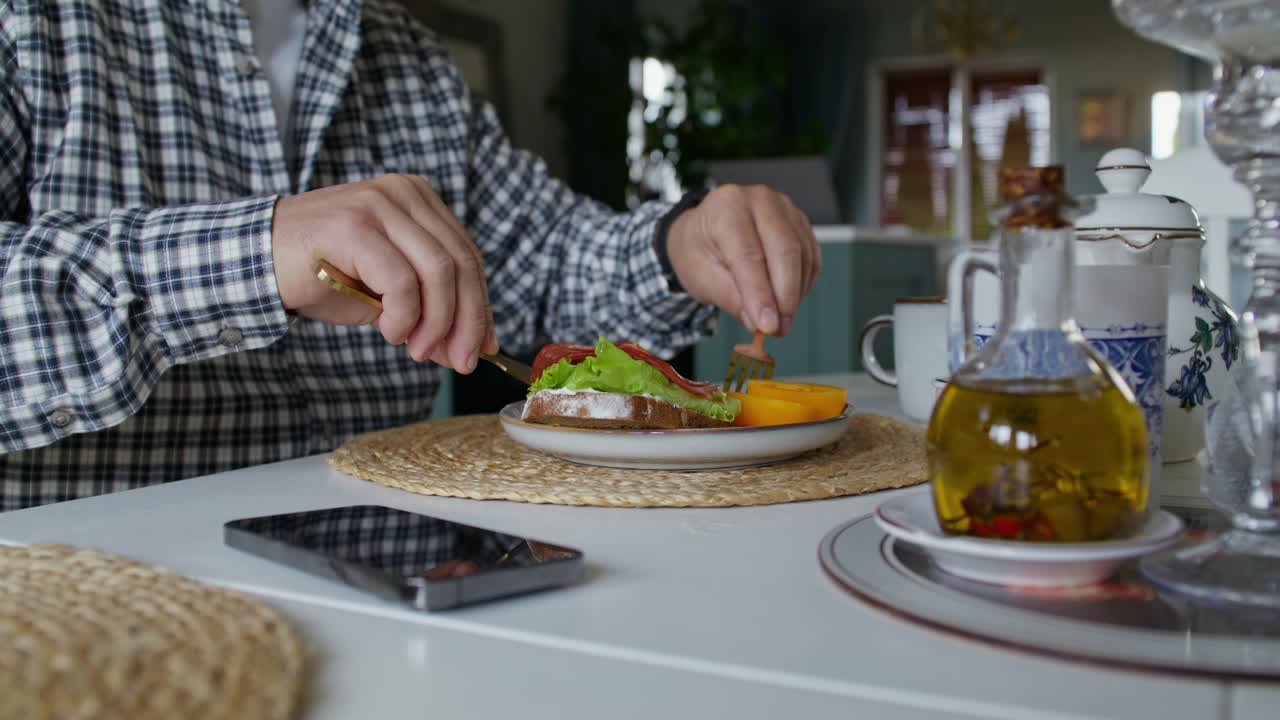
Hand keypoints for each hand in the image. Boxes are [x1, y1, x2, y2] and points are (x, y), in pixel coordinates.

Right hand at [271, 174, 497, 371]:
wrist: (255, 262)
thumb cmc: (322, 275)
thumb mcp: (386, 295)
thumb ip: (429, 311)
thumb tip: (468, 348)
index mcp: (418, 200)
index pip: (467, 256)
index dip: (482, 306)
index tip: (484, 347)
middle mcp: (402, 193)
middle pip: (461, 263)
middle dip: (468, 321)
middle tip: (460, 361)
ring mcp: (378, 204)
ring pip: (438, 272)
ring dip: (436, 323)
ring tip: (415, 349)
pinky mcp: (354, 225)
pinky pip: (401, 281)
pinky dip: (404, 316)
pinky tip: (388, 332)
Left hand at [664, 184, 819, 336]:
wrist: (705, 231)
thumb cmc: (699, 250)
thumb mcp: (701, 277)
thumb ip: (730, 298)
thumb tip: (758, 322)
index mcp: (727, 206)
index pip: (749, 254)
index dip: (761, 293)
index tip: (768, 325)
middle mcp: (759, 199)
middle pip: (784, 249)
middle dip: (785, 296)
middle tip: (780, 329)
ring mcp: (784, 207)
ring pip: (802, 255)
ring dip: (796, 293)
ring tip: (781, 320)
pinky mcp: (799, 221)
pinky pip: (811, 256)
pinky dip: (803, 283)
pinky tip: (788, 299)